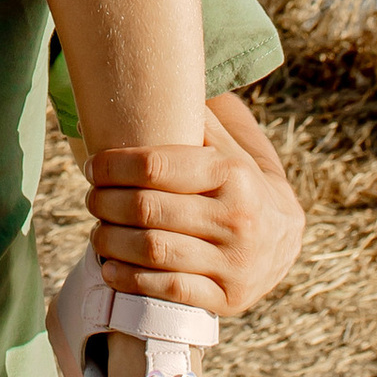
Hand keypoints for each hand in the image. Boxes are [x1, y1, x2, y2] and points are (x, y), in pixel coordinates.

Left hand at [85, 92, 304, 320]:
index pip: (155, 166)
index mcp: (232, 173)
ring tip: (98, 233)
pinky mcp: (227, 298)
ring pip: (152, 250)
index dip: (113, 166)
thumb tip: (149, 78)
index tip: (94, 167)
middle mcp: (237, 218)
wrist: (285, 239)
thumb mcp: (227, 147)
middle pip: (146, 209)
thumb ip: (195, 121)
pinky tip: (111, 268)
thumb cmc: (238, 184)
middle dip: (105, 204)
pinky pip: (167, 289)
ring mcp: (233, 262)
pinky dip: (130, 280)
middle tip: (91, 200)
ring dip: (111, 241)